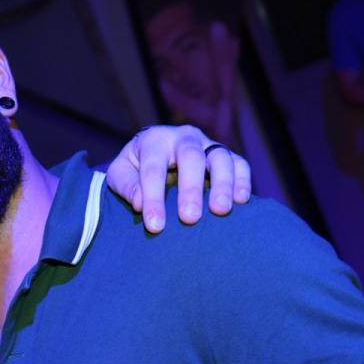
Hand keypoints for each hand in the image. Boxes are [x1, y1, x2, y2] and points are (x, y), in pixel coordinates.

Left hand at [106, 124, 251, 232]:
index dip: (154, 197)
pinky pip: (240, 164)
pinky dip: (243, 181)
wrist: (154, 155)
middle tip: (189, 218)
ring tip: (220, 210)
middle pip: (191, 157)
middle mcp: (183, 137)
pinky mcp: (226, 155)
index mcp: (153, 140)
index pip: (153, 168)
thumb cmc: (135, 168)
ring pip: (221, 156)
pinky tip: (241, 201)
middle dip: (190, 188)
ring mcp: (207, 144)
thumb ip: (126, 186)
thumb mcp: (120, 174)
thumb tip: (140, 203)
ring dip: (222, 184)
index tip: (155, 225)